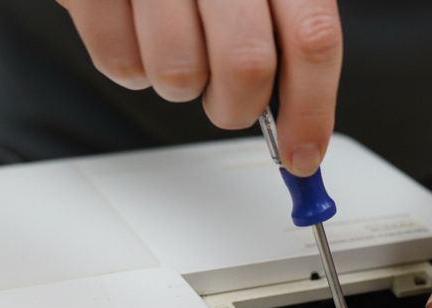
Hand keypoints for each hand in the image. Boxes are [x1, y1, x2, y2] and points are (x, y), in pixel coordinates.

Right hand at [57, 0, 341, 174]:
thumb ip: (288, 38)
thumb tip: (301, 124)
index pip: (312, 38)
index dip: (311, 109)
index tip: (301, 154)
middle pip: (245, 66)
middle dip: (237, 106)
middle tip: (228, 101)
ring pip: (178, 75)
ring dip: (180, 84)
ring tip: (176, 45)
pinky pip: (119, 62)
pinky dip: (130, 66)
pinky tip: (136, 30)